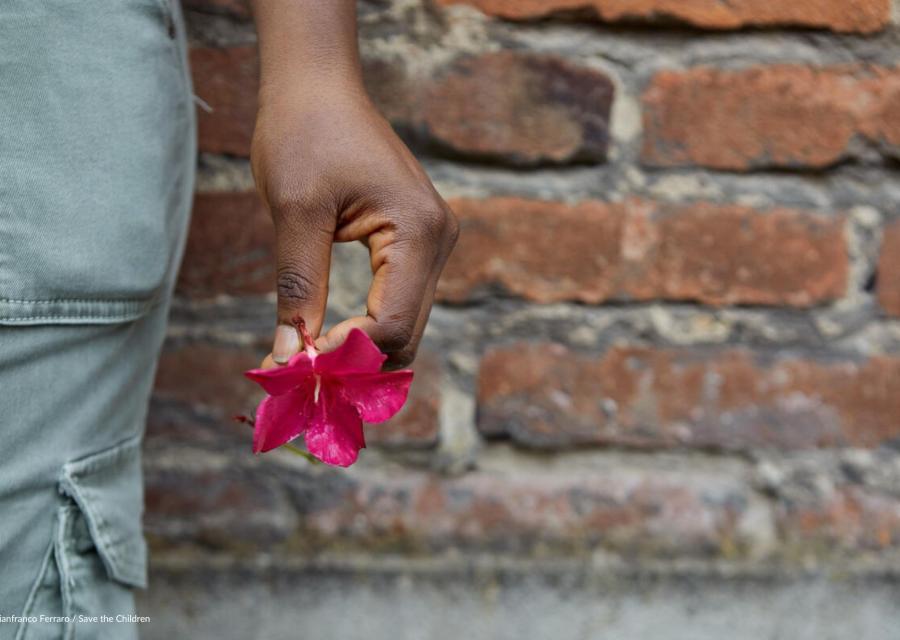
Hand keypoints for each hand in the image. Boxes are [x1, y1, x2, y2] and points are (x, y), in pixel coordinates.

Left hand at [251, 84, 457, 369]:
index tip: (295, 362)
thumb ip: (298, 286)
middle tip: (299, 369)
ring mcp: (433, 243)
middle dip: (357, 361)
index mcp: (420, 231)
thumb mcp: (295, 210)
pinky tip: (329, 333)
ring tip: (309, 354)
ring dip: (361, 348)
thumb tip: (290, 357)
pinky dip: (366, 325)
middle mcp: (439, 241)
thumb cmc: (304, 133)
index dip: (347, 355)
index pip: (395, 325)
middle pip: (407, 334)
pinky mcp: (416, 244)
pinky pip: (398, 302)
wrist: (319, 86)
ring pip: (405, 324)